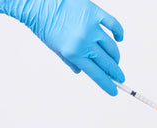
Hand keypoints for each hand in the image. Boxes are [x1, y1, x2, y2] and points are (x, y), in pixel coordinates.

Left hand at [0, 0, 124, 94]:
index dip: (107, 84)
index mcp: (73, 53)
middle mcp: (84, 42)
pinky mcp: (95, 13)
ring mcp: (91, 27)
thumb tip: (82, 71)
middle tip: (119, 77)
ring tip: (115, 59)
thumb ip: (70, 61)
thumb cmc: (44, 23)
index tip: (113, 90)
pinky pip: (113, 25)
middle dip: (115, 73)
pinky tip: (119, 38)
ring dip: (115, 57)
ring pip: (112, 47)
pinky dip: (119, 33)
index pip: (97, 74)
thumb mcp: (55, 48)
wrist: (38, 2)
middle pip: (107, 63)